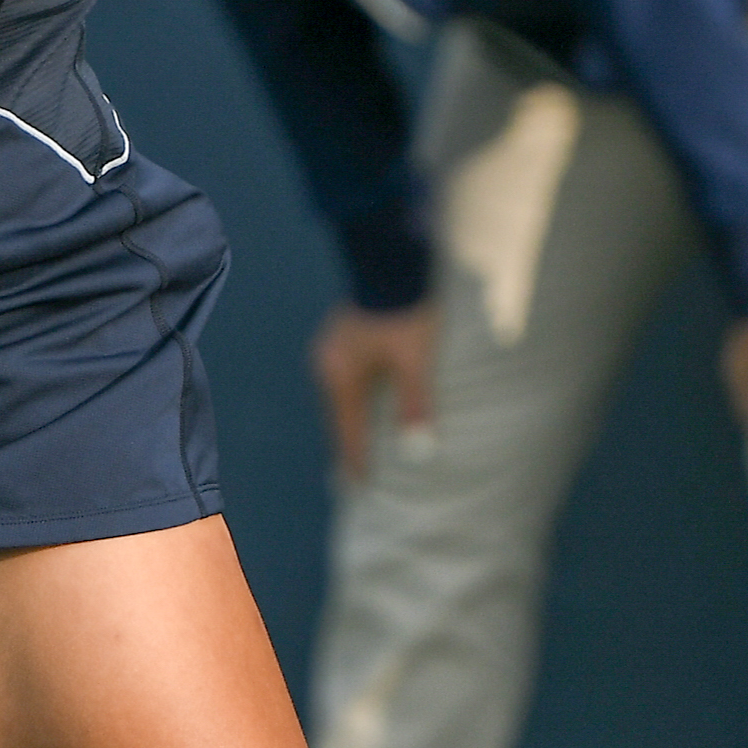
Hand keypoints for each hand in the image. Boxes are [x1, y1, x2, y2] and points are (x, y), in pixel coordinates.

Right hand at [312, 298, 441, 477]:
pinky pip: (349, 376)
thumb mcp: (414, 361)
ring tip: (361, 438)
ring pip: (345, 394)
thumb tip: (418, 447)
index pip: (346, 428)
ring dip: (355, 416)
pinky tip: (367, 398)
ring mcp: (333, 347)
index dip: (355, 458)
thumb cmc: (404, 313)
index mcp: (340, 375)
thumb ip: (414, 403)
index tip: (357, 485)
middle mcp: (329, 363)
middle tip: (356, 469)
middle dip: (351, 439)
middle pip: (341, 413)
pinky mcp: (344, 334)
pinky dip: (359, 394)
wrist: (392, 262)